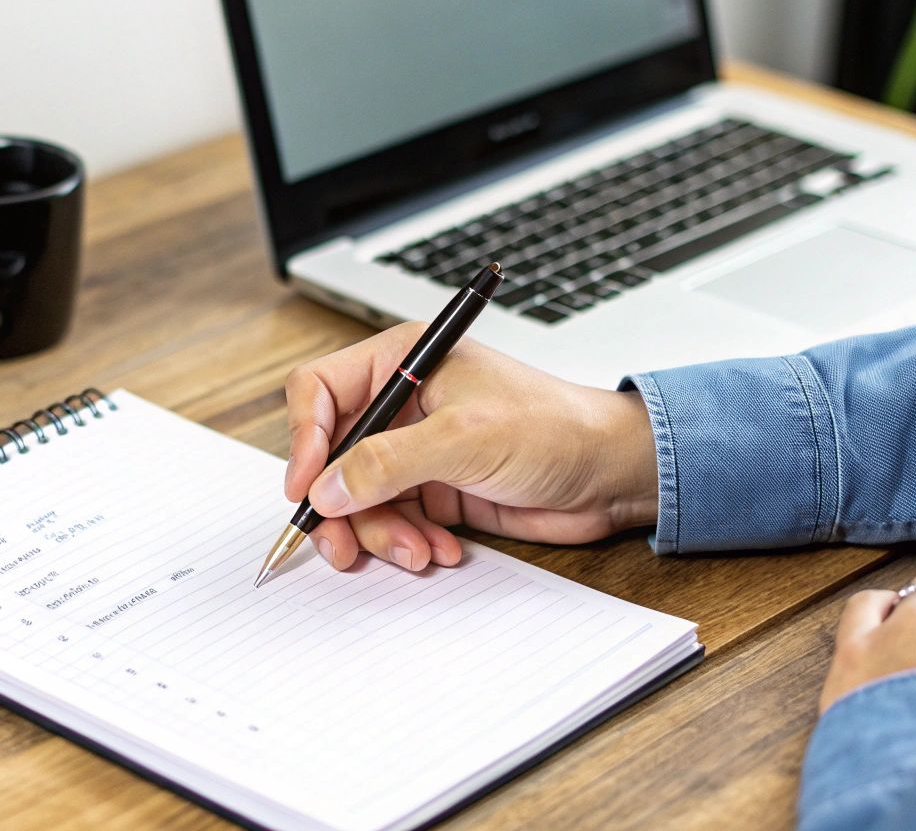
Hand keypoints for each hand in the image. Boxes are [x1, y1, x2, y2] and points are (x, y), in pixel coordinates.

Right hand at [284, 323, 659, 571]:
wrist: (611, 472)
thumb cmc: (554, 427)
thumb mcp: (464, 440)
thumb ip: (388, 463)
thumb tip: (326, 489)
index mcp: (404, 363)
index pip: (320, 392)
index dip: (304, 440)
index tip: (307, 490)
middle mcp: (404, 404)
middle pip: (333, 456)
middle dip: (340, 506)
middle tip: (345, 546)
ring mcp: (418, 449)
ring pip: (360, 498)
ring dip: (381, 533)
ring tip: (417, 552)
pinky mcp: (437, 489)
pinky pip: (395, 520)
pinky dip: (408, 542)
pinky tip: (441, 550)